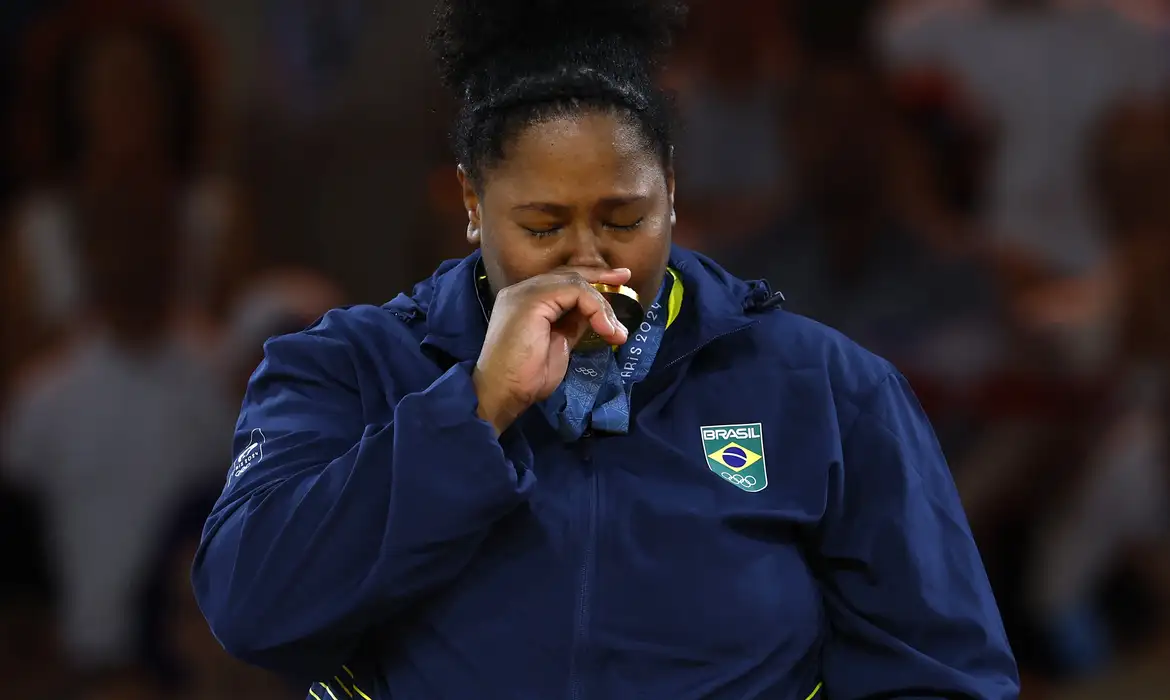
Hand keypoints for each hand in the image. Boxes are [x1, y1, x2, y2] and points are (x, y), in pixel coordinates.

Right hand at [472, 267, 630, 433]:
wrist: (503, 392)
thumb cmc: (527, 376)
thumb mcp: (558, 344)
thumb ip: (572, 324)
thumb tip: (593, 315)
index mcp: (527, 300)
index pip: (563, 281)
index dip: (591, 279)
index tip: (617, 283)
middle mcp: (523, 290)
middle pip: (569, 274)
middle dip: (601, 276)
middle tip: (625, 278)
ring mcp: (525, 292)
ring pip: (575, 282)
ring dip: (601, 305)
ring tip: (615, 331)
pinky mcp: (532, 299)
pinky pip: (574, 291)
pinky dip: (595, 308)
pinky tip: (605, 329)